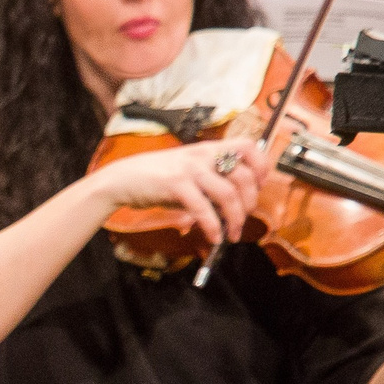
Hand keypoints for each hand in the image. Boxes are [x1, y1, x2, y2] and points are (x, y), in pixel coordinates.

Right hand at [90, 138, 267, 246]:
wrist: (122, 178)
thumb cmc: (155, 177)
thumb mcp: (187, 170)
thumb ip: (210, 181)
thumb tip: (233, 205)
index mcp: (208, 149)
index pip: (249, 147)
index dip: (261, 166)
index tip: (260, 185)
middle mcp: (203, 155)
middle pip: (244, 177)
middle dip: (250, 203)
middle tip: (244, 218)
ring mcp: (190, 169)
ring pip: (228, 194)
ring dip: (235, 219)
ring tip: (232, 234)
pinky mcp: (176, 185)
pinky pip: (203, 209)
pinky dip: (213, 226)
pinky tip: (214, 236)